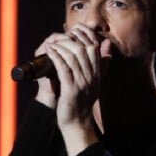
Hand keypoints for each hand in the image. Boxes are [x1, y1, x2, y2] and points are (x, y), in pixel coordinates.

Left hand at [35, 23, 104, 155]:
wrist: (77, 125)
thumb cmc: (81, 102)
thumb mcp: (95, 82)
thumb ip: (101, 64)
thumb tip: (106, 44)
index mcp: (97, 74)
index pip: (94, 47)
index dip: (85, 35)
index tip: (74, 30)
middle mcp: (92, 77)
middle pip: (84, 49)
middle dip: (71, 38)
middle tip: (59, 36)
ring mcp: (82, 83)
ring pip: (73, 57)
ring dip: (60, 46)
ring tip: (51, 43)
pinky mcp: (71, 90)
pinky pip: (64, 69)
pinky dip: (56, 57)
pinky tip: (49, 51)